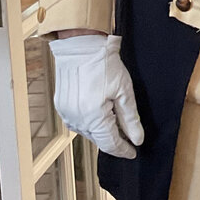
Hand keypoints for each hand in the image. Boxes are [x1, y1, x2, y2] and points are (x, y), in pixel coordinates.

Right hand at [49, 33, 144, 158]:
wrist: (80, 47)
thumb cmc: (103, 64)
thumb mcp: (124, 91)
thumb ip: (130, 119)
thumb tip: (137, 139)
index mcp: (93, 117)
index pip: (110, 143)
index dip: (123, 150)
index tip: (133, 152)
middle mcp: (76, 119)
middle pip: (99, 140)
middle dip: (114, 141)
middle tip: (128, 138)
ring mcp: (66, 114)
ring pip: (88, 133)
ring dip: (102, 132)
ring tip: (115, 123)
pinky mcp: (61, 107)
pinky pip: (78, 123)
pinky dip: (91, 123)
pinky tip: (100, 115)